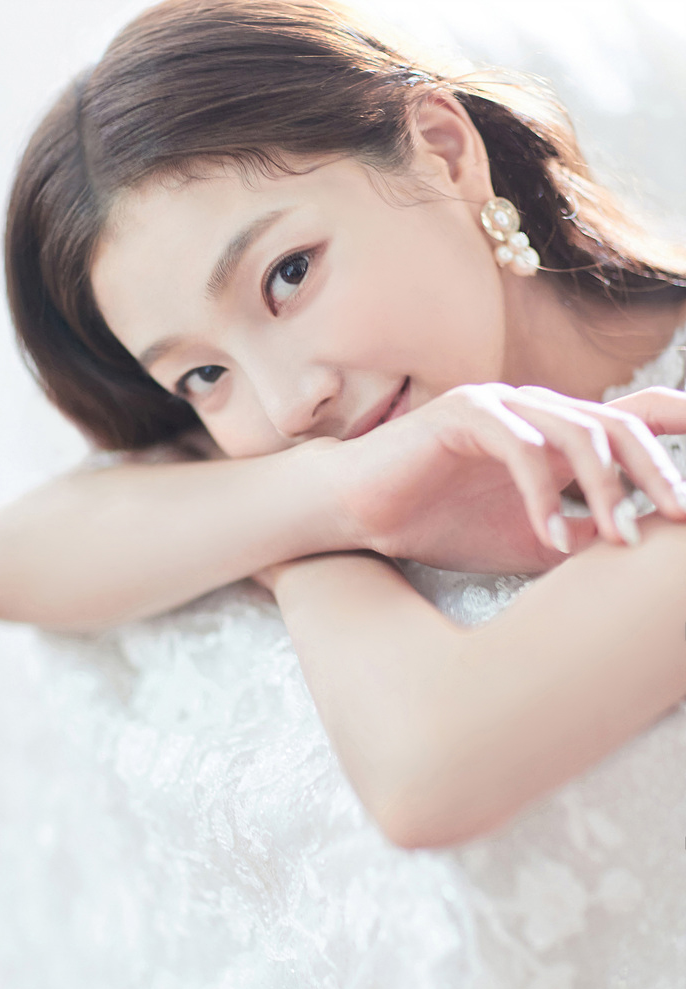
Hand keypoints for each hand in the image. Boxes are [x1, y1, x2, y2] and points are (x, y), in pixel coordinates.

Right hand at [322, 382, 685, 574]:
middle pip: (624, 423)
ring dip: (608, 489)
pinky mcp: (467, 414)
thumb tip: (641, 554)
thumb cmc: (443, 524)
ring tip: (621, 540)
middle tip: (681, 519)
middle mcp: (540, 409)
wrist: (363, 514)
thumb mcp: (533, 542)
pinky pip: (523, 448)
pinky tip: (550, 538)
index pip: (637, 418)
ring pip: (581, 432)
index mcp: (559, 434)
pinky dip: (542, 496)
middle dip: (659, 472)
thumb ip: (586, 537)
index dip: (682, 428)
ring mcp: (505, 405)